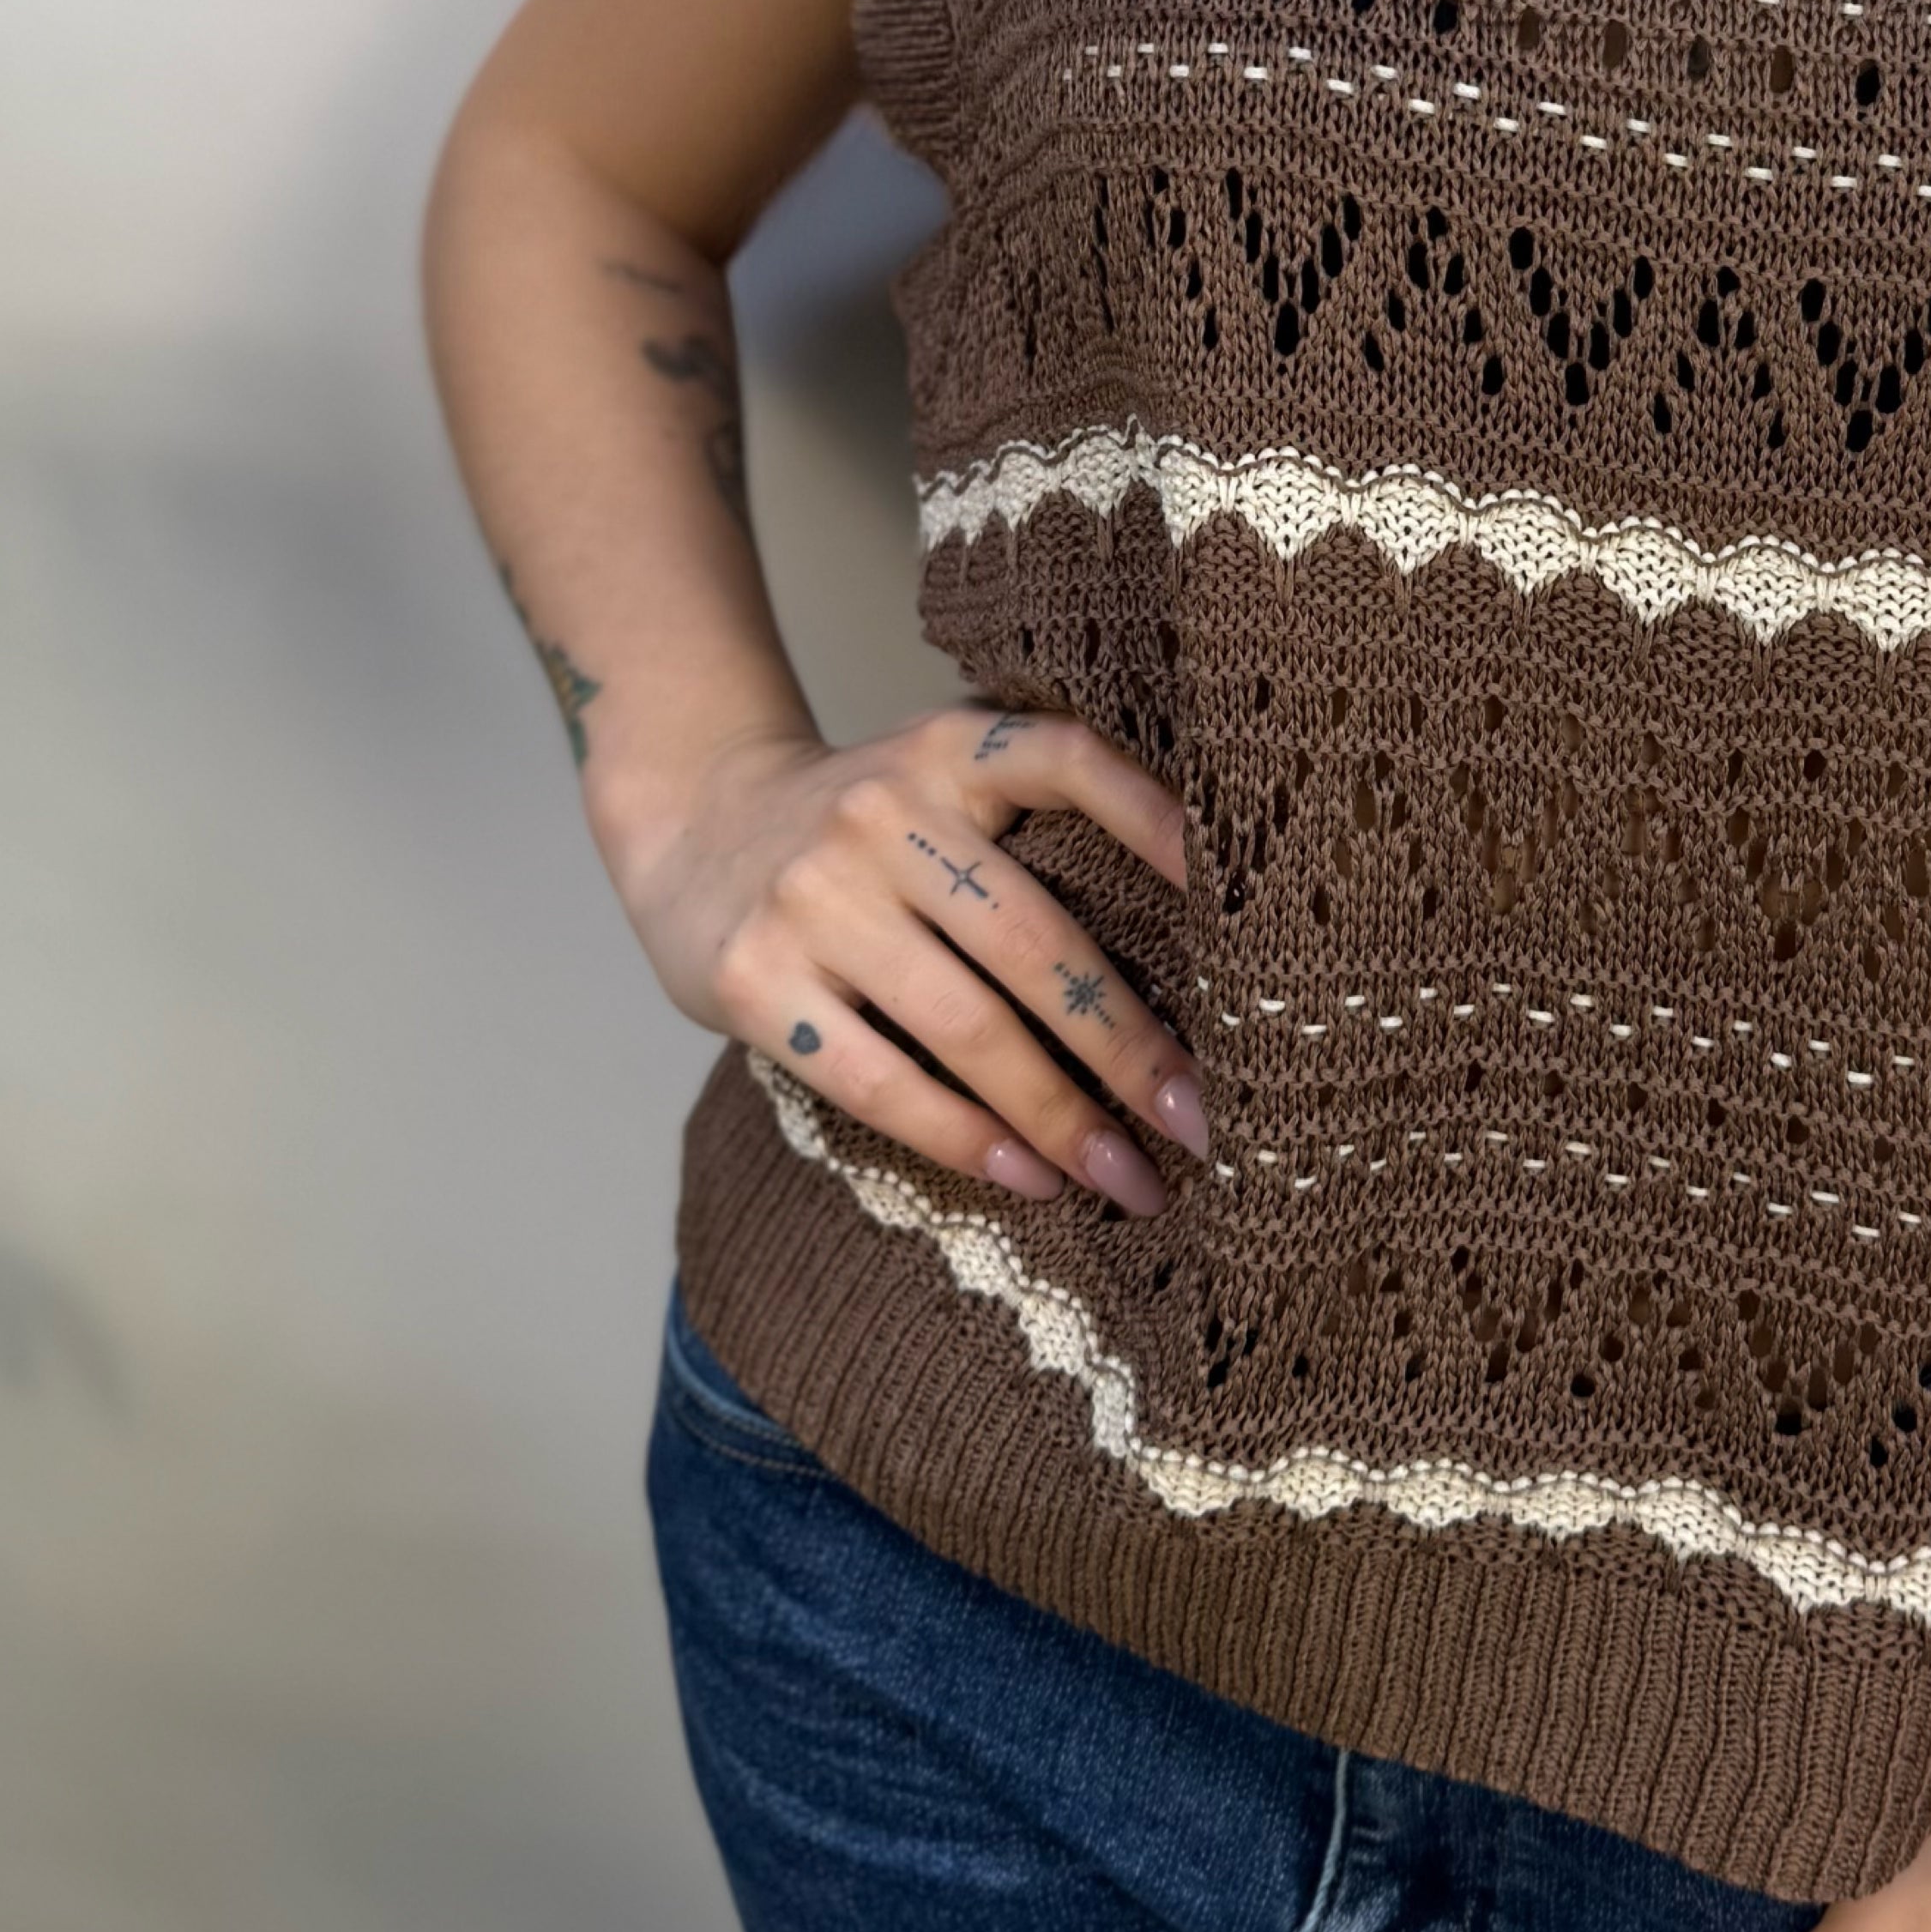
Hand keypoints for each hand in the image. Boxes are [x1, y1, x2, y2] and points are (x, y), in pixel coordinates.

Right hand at [616, 702, 1202, 1211]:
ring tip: (1128, 1180)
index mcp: (948, 751)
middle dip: (1129, 1046)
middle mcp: (884, 815)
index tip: (1240, 895)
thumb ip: (1027, 830)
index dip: (1157, 817)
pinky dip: (965, 1138)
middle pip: (1034, 941)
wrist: (691, 818)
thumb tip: (1189, 955)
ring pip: (967, 1027)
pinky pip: (881, 1080)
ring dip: (1059, 1116)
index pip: (1070, 761)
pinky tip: (1027, 1175)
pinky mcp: (757, 982)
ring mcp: (814, 899)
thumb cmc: (860, 828)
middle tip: (1202, 1124)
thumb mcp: (937, 783)